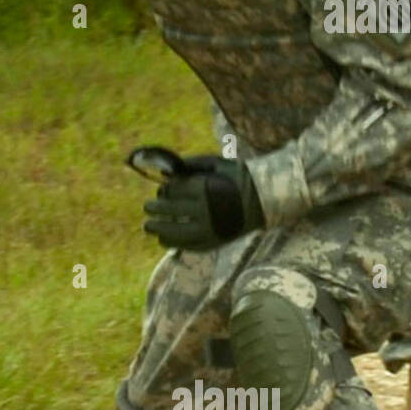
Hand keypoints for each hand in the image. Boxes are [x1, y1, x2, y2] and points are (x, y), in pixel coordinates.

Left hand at [140, 152, 264, 249]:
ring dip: (157, 229)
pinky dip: (173, 243)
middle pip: (170, 211)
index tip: (161, 190)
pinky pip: (188, 246)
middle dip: (154, 208)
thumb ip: (190, 165)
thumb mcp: (215, 163)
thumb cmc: (237, 177)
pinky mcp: (214, 242)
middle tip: (147, 207)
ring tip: (147, 226)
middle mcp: (205, 210)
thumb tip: (165, 174)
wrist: (264, 199)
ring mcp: (209, 229)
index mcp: (204, 189)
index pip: (173, 191)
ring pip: (175, 232)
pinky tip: (163, 240)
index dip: (164, 190)